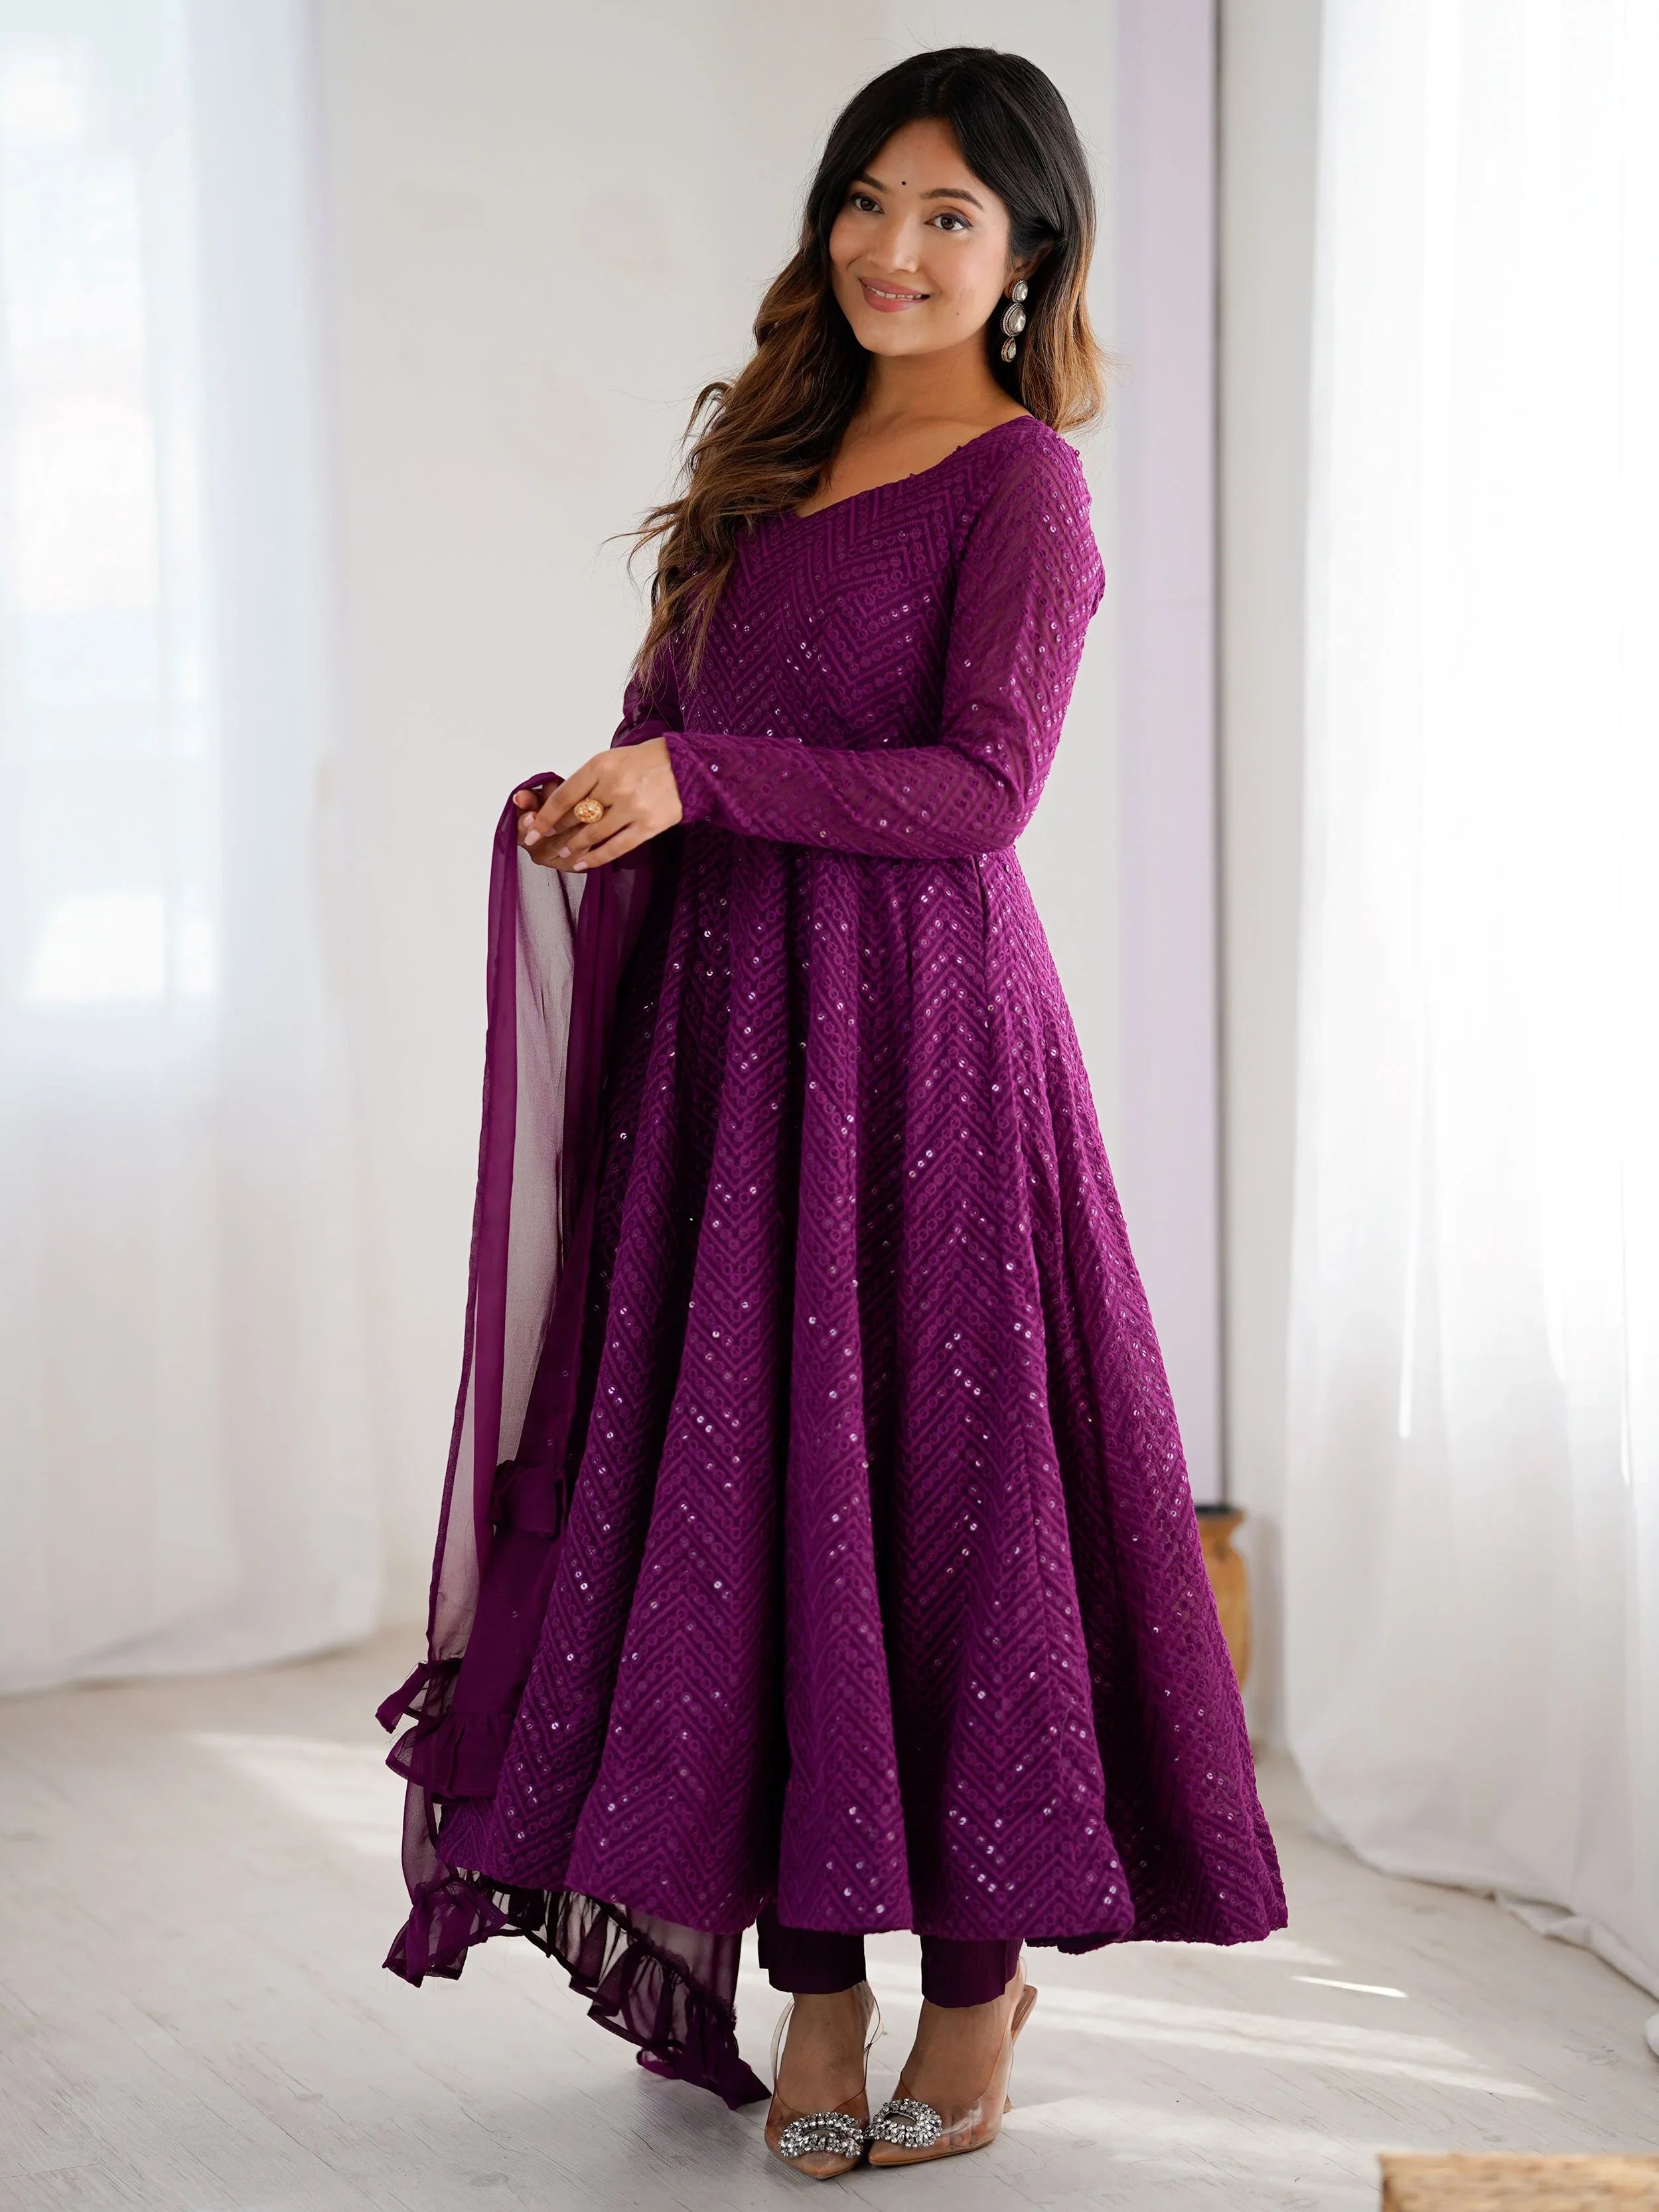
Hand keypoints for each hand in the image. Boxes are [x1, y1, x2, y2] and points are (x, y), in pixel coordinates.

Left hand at [513, 736, 683, 871]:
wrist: (689, 766)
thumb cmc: (647, 762)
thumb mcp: (613, 759)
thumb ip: (590, 780)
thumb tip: (563, 806)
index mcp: (601, 765)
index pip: (564, 796)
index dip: (545, 816)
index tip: (532, 829)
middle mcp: (614, 786)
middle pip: (576, 816)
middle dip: (556, 832)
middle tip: (544, 842)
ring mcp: (632, 808)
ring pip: (593, 834)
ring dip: (574, 846)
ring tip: (564, 852)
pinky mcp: (648, 826)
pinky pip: (616, 847)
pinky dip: (596, 858)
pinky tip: (582, 863)